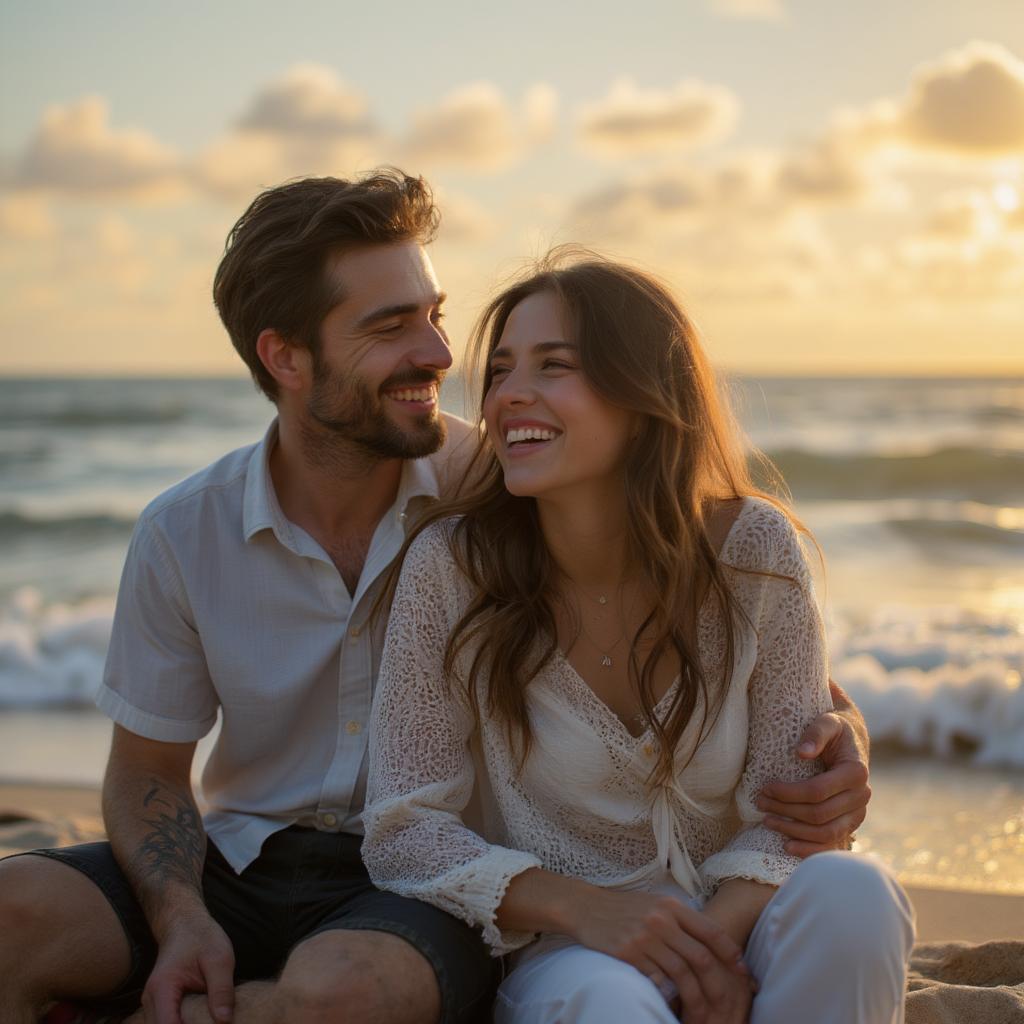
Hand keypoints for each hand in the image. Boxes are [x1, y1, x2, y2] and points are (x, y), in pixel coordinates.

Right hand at [142, 907, 234, 1023]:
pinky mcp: (159, 1006)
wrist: (185, 924)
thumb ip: (221, 990)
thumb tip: (225, 1021)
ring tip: (209, 1019)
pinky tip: (201, 1019)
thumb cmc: (202, 938)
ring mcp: (152, 1004)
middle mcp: (150, 1000)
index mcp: (163, 988)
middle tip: (214, 1022)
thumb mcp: (220, 959)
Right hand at [572, 888, 754, 1022]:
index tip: (743, 972)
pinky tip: (673, 1002)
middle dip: (717, 984)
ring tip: (701, 1013)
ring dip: (694, 997)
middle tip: (726, 1002)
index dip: (731, 954)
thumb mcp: (655, 904)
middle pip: (700, 957)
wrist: (587, 907)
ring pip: (681, 973)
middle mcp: (660, 920)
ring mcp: (644, 936)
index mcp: (671, 906)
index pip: (711, 931)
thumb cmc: (625, 908)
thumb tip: (711, 944)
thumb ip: (681, 920)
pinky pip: (656, 979)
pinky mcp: (628, 953)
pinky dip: (668, 993)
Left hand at [758, 705, 869, 856]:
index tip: (765, 788)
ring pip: (826, 832)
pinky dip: (811, 849)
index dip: (788, 793)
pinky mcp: (851, 823)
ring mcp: (858, 813)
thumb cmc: (835, 730)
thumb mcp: (827, 721)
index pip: (817, 790)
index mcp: (856, 771)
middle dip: (785, 811)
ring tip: (767, 821)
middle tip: (759, 803)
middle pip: (819, 814)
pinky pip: (833, 843)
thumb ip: (816, 733)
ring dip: (794, 832)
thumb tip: (801, 752)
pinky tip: (787, 847)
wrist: (851, 742)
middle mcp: (862, 795)